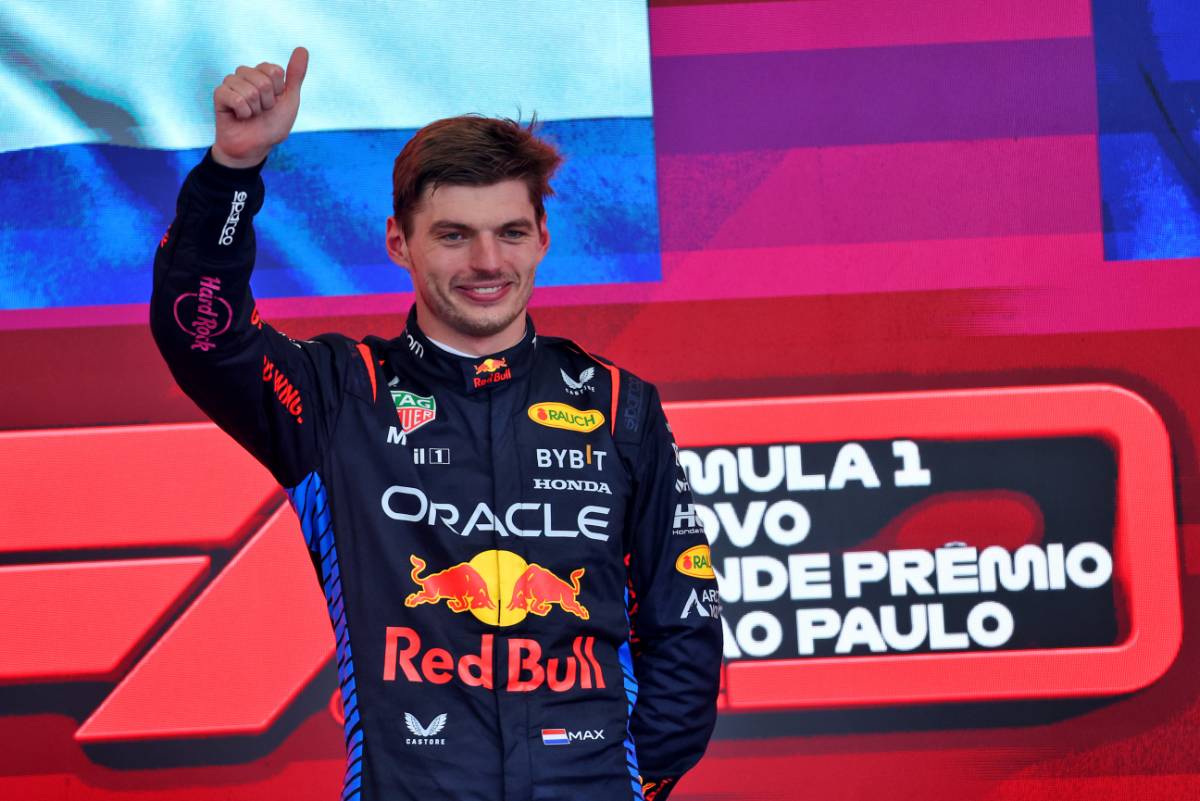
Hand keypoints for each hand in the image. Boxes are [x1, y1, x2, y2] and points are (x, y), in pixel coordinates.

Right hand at [211, 46, 307, 167]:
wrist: (254, 147)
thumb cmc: (272, 126)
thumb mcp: (289, 101)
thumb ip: (295, 75)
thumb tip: (302, 49)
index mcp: (263, 73)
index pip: (275, 70)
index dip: (279, 91)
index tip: (275, 102)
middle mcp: (246, 75)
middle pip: (263, 80)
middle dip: (267, 102)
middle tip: (262, 111)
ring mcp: (231, 83)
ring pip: (249, 90)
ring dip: (255, 109)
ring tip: (251, 115)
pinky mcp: (219, 94)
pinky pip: (235, 98)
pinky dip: (243, 113)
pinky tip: (239, 117)